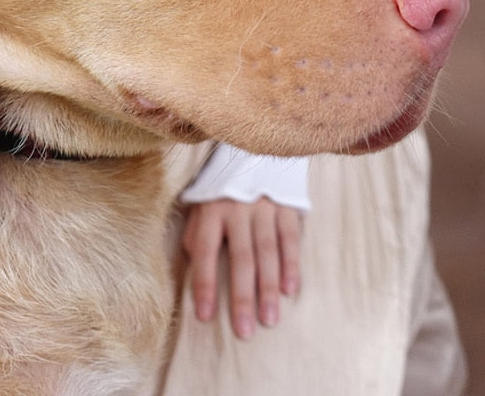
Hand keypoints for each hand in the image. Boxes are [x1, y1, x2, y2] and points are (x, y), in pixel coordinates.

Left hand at [181, 197, 302, 338]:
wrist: (252, 153)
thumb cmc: (220, 190)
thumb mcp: (200, 205)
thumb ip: (196, 236)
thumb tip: (193, 271)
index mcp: (210, 209)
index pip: (204, 251)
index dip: (204, 284)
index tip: (205, 316)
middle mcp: (237, 207)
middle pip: (240, 258)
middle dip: (242, 297)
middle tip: (243, 331)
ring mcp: (264, 206)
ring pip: (267, 252)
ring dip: (269, 289)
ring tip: (269, 320)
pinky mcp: (286, 206)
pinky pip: (290, 239)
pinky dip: (291, 265)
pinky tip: (290, 291)